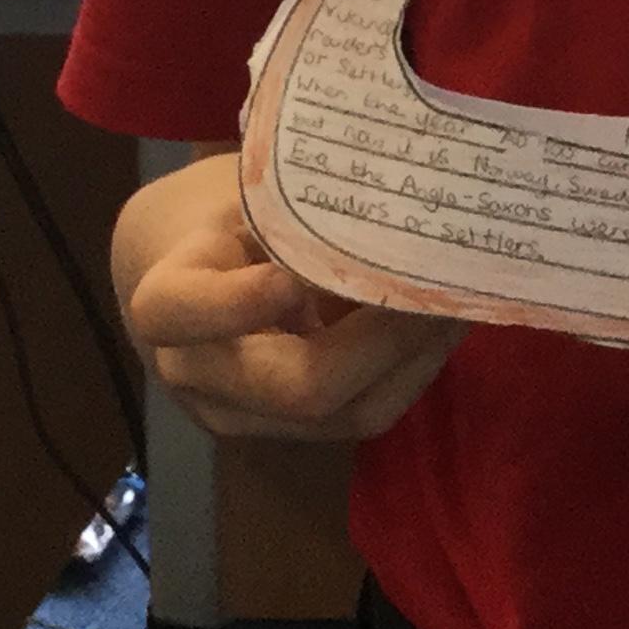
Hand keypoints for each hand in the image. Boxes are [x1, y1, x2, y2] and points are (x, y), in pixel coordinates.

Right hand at [119, 156, 465, 440]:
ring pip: (344, 412)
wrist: (186, 283)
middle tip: (438, 284)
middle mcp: (196, 375)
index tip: (292, 275)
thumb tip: (387, 198)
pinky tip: (444, 322)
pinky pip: (363, 415)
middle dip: (382, 339)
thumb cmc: (219, 218)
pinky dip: (413, 369)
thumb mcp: (238, 197)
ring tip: (462, 298)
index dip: (237, 303)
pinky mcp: (291, 431)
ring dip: (414, 356)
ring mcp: (245, 415)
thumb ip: (288, 207)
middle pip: (294, 386)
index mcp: (166, 302)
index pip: (180, 312)